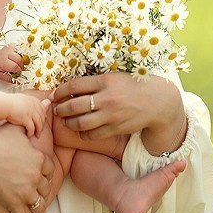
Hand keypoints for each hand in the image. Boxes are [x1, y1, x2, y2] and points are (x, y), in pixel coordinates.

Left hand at [0, 42, 22, 83]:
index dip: (19, 71)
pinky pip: (20, 50)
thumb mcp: (1, 76)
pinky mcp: (13, 44)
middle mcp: (6, 53)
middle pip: (20, 60)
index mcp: (2, 61)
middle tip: (19, 69)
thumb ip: (10, 79)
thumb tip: (19, 81)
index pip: (15, 66)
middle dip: (21, 66)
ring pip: (21, 55)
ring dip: (21, 60)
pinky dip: (21, 55)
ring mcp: (10, 47)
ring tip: (16, 63)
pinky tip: (16, 58)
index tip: (18, 73)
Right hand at [0, 125, 58, 212]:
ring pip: (37, 204)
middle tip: (41, 196)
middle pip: (45, 188)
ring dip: (38, 210)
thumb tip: (46, 104)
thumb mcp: (17, 127)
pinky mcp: (13, 202)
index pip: (50, 169)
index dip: (47, 174)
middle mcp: (35, 176)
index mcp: (39, 159)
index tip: (45, 177)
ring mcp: (25, 191)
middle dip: (43, 192)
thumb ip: (32, 120)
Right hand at [7, 93, 50, 136]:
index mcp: (32, 100)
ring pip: (39, 123)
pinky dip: (31, 132)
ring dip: (38, 130)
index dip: (43, 115)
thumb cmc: (9, 102)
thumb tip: (34, 104)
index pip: (42, 108)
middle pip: (42, 117)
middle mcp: (33, 106)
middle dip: (42, 124)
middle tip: (40, 130)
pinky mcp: (26, 119)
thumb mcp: (22, 99)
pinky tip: (29, 135)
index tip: (43, 120)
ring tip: (37, 135)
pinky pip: (32, 128)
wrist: (4, 104)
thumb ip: (29, 102)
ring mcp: (31, 112)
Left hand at [52, 72, 184, 153]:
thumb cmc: (133, 86)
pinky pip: (93, 134)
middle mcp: (107, 98)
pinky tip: (81, 130)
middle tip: (56, 110)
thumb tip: (70, 89)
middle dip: (60, 109)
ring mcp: (111, 115)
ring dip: (69, 123)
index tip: (54, 95)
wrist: (158, 101)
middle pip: (73, 106)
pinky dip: (83, 134)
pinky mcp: (116, 128)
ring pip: (80, 123)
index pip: (74, 86)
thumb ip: (94, 83)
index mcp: (105, 81)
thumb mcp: (114, 78)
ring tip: (65, 121)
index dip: (59, 91)